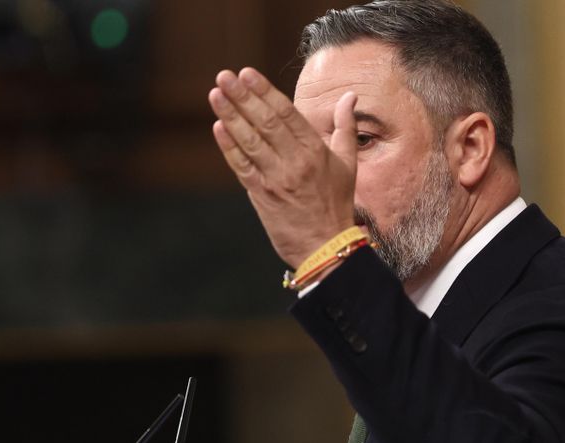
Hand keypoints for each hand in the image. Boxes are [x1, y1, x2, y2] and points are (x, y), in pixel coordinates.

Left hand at [208, 67, 358, 267]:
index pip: (287, 113)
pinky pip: (242, 168)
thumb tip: (349, 97)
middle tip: (225, 76)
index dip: (265, 92)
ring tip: (215, 94)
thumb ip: (345, 127)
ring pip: (250, 142)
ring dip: (230, 116)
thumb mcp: (348, 163)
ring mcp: (277, 180)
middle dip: (243, 97)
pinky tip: (218, 128)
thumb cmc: (337, 203)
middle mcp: (296, 162)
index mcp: (316, 151)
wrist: (327, 246)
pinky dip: (229, 148)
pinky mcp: (263, 196)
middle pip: (266, 122)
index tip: (247, 73)